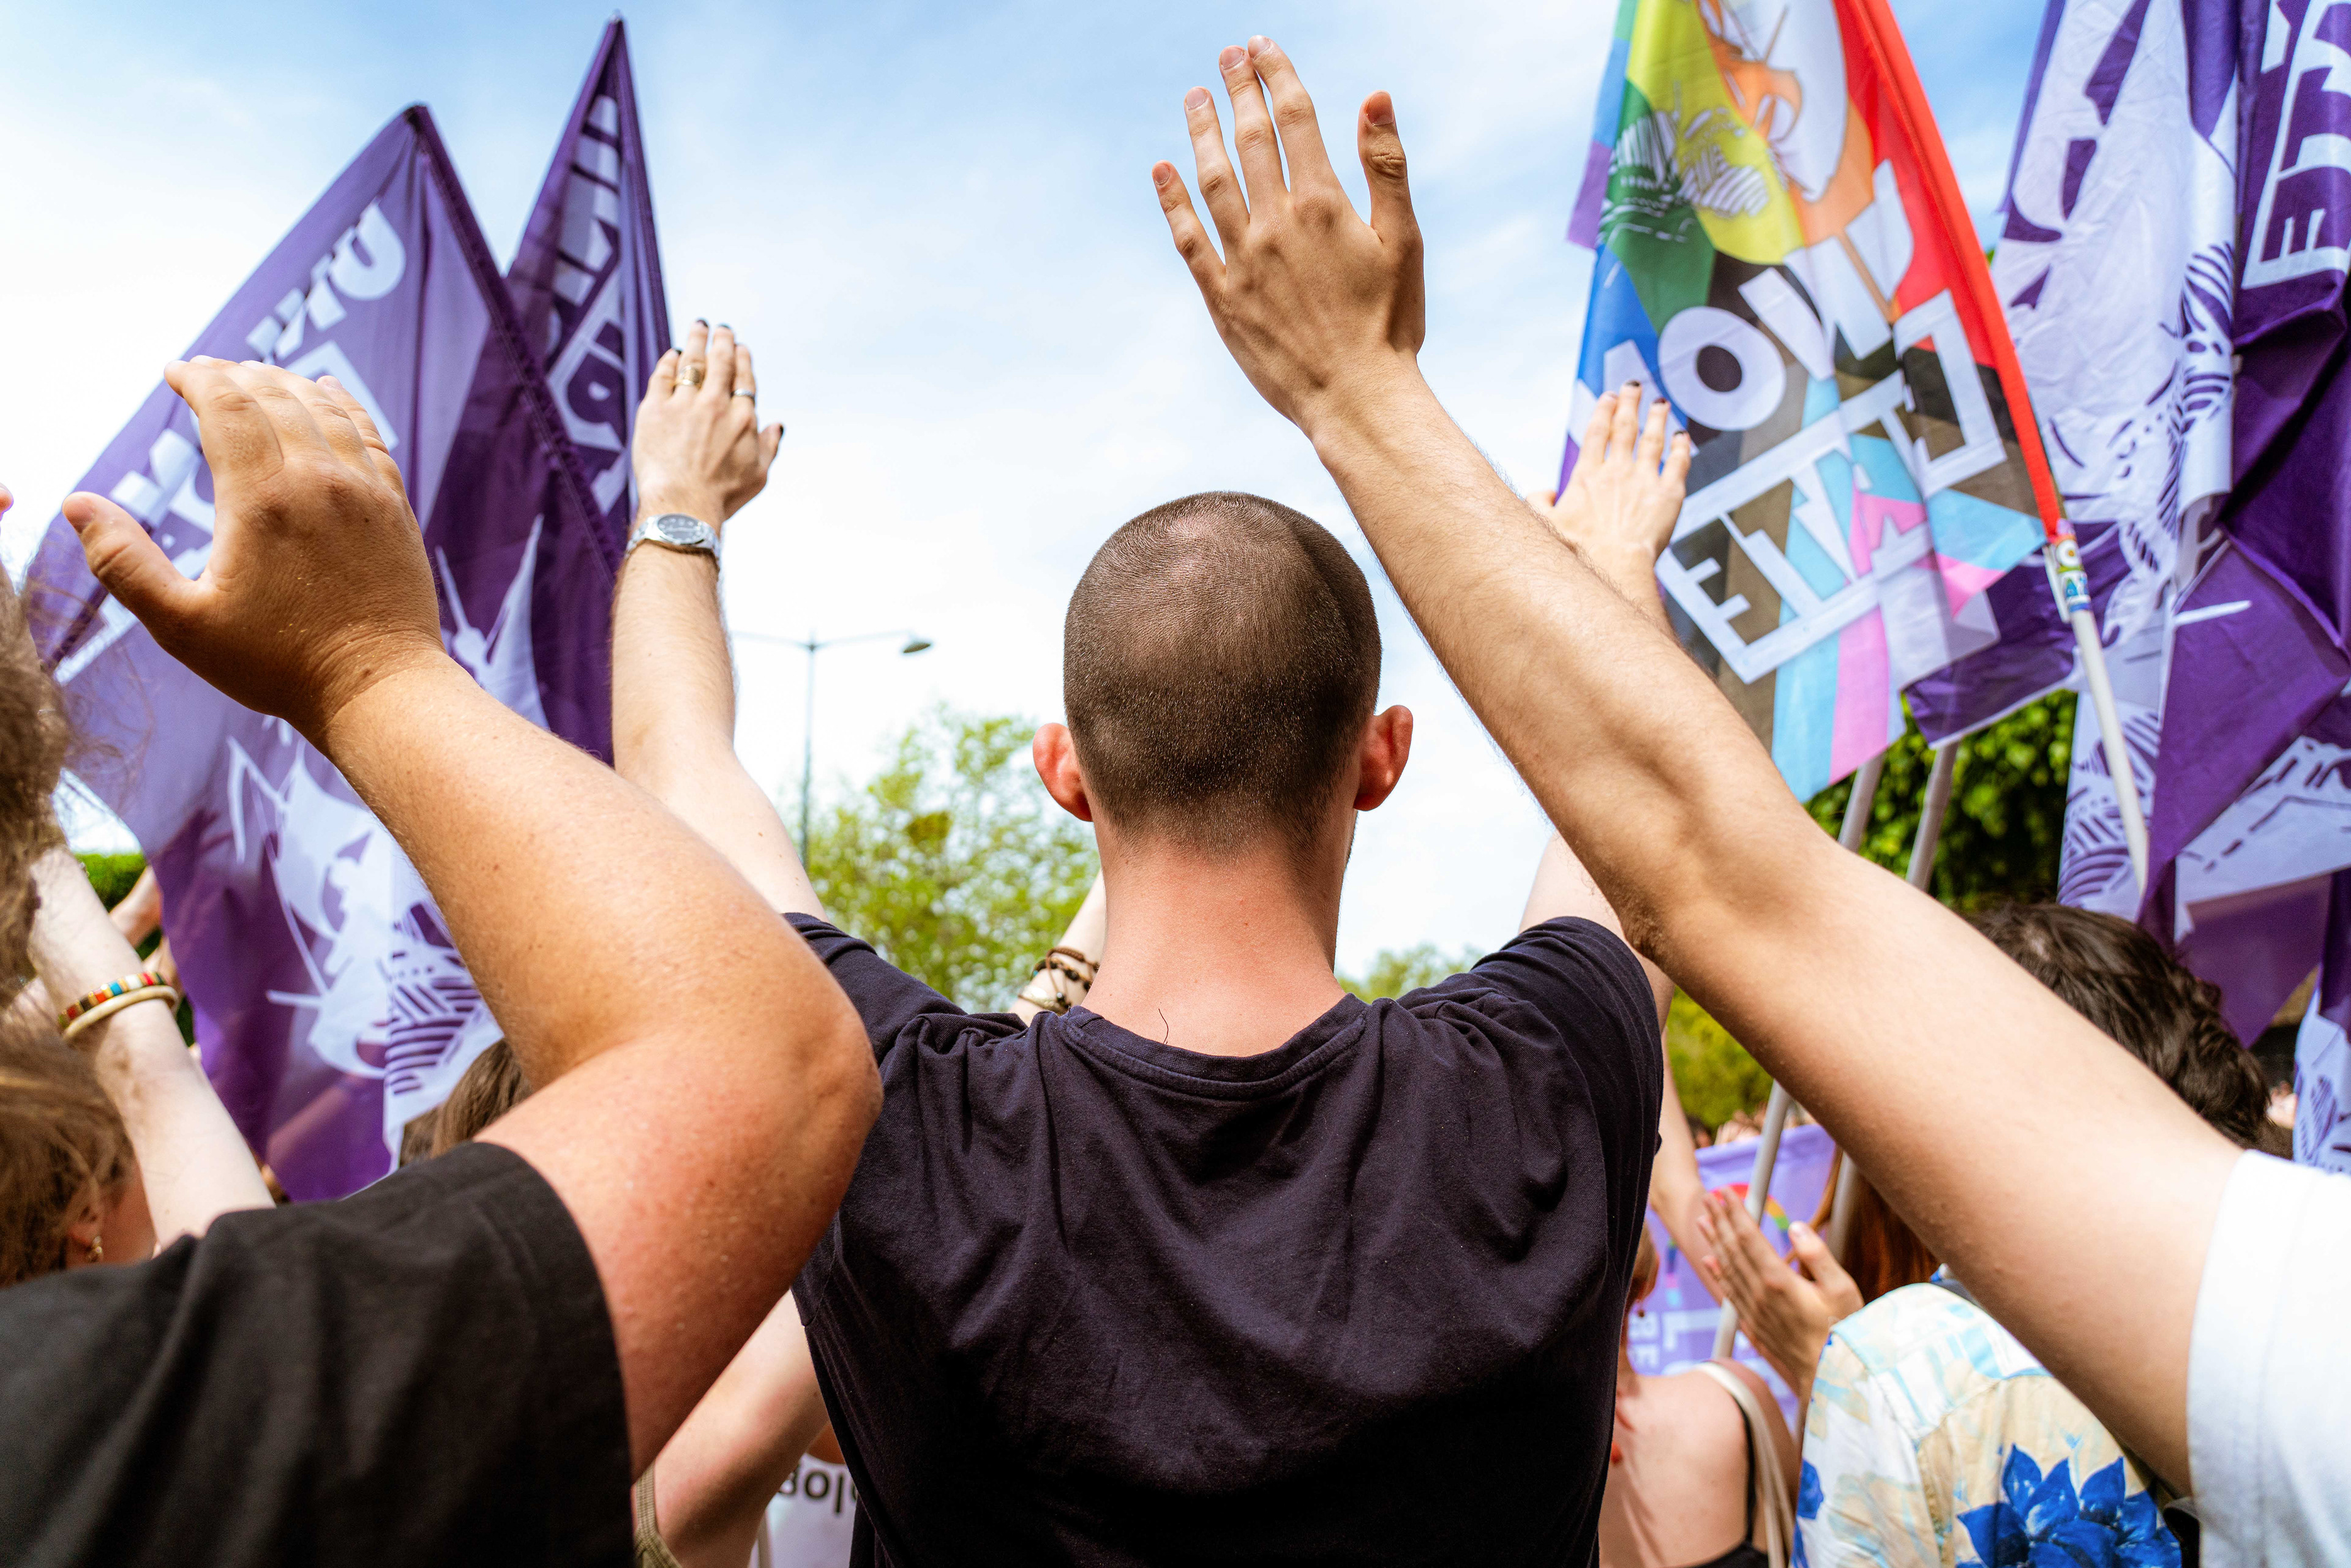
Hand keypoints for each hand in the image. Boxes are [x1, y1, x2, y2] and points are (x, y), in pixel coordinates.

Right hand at [62, 360, 443, 745]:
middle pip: (273, 396)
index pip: (226, 406)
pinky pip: (368, 434)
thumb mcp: (182, 624)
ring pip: (324, 408)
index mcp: (261, 499)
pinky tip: (327, 391)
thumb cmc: (278, 665)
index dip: (197, 378)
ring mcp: (364, 492)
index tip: (174, 369)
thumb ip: (124, 563)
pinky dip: (342, 403)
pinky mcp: (396, 509)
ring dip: (285, 381)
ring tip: (256, 373)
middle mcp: (319, 481)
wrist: (377, 690)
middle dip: (234, 374)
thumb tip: (77, 505)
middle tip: (207, 369)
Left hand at [631, 322, 782, 529]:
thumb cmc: (722, 496)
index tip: (739, 347)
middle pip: (720, 362)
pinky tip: (671, 355)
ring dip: (696, 340)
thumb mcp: (758, 475)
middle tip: (720, 329)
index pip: (744, 378)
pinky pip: (662, 376)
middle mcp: (715, 405)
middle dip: (721, 341)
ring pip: (691, 361)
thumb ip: (769, 446)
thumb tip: (777, 426)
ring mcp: (683, 404)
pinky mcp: (654, 410)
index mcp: (743, 418)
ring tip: (698, 327)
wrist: (682, 505)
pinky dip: (668, 362)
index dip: (742, 358)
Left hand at [1154, 37, 1424, 438]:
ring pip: (1213, 180)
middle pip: (1251, 140)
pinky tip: (1161, 170)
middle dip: (1238, 91)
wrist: (1356, 399)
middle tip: (1227, 56)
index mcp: (1324, 205)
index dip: (1276, 76)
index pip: (1294, 119)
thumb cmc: (1391, 324)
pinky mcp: (1222, 297)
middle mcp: (1277, 224)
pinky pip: (1188, 238)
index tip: (1261, 47)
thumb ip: (1387, 166)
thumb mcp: (1405, 242)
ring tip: (1194, 98)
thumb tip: (1375, 96)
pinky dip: (1172, 200)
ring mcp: (1244, 260)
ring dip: (1201, 133)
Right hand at [1530, 389, 1689, 628]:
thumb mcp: (1544, 525)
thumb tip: (1546, 490)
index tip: (1609, 397)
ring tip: (1661, 404)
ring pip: (1653, 440)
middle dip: (1630, 403)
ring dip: (1657, 418)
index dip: (1603, 412)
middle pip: (1625, 428)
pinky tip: (1683, 437)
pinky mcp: (1669, 495)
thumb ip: (1539, 502)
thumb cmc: (1577, 553)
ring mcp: (1644, 481)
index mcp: (1586, 476)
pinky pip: (1679, 464)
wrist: (1612, 568)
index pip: (1596, 434)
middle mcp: (1616, 472)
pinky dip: (1682, 447)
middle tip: (1634, 386)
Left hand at [1695, 1188, 1858, 1404]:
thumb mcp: (1842, 1290)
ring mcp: (1754, 1311)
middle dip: (1720, 1220)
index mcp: (1779, 1282)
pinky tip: (1710, 1261)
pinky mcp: (1754, 1325)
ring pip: (1727, 1269)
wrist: (1832, 1379)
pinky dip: (1718, 1273)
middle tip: (1709, 1197)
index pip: (1750, 1239)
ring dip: (1714, 1242)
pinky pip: (1730, 1292)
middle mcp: (1760, 1295)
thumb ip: (1817, 1255)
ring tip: (1703, 1220)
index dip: (1736, 1213)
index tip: (1726, 1192)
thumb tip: (1794, 1226)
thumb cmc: (1845, 1333)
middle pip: (1733, 1250)